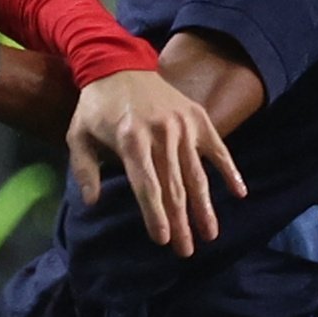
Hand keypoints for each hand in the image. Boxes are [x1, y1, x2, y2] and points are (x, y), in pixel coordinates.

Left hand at [67, 68, 242, 255]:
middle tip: (186, 251)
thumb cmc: (97, 107)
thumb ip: (85, 169)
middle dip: (181, 222)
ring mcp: (183, 126)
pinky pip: (218, 149)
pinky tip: (239, 193)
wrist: (120, 64)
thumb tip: (92, 202)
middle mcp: (161, 134)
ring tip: (210, 234)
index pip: (147, 186)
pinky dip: (230, 171)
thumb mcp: (78, 135)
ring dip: (204, 207)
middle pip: (174, 187)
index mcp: (131, 140)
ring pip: (196, 174)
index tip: (163, 240)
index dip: (155, 215)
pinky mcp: (198, 118)